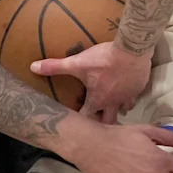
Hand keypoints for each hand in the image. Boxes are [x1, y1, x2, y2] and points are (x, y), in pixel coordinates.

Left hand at [32, 40, 152, 123]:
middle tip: (96, 120)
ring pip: (125, 110)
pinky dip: (130, 95)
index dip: (81, 121)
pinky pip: (134, 96)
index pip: (87, 117)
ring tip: (113, 104)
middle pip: (109, 121)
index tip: (77, 123)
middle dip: (102, 122)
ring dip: (118, 109)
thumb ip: (55, 66)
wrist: (133, 49)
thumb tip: (32, 67)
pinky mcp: (139, 87)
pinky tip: (127, 89)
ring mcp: (128, 96)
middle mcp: (114, 103)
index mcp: (98, 100)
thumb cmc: (103, 59)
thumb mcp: (77, 62)